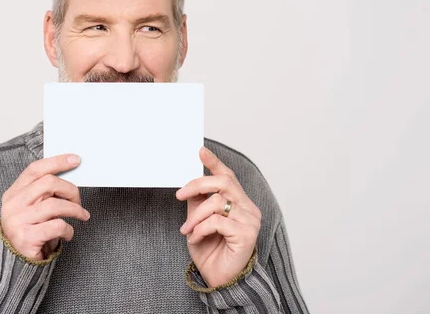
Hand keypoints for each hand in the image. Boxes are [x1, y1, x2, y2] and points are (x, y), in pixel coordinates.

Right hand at [0, 154, 90, 260]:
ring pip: (55, 205)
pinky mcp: (26, 238)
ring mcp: (17, 222)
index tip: (75, 160)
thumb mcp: (33, 207)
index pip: (35, 169)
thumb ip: (44, 192)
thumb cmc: (31, 230)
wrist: (17, 263)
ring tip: (81, 215)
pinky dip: (69, 229)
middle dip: (70, 189)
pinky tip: (68, 233)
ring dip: (75, 210)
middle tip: (79, 200)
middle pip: (48, 183)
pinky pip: (57, 226)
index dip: (57, 162)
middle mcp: (12, 205)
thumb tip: (69, 172)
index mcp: (13, 193)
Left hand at [176, 147, 260, 286]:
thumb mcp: (199, 220)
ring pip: (217, 202)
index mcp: (239, 201)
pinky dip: (200, 229)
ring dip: (195, 216)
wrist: (219, 278)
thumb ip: (198, 202)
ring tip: (187, 229)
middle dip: (197, 185)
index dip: (214, 163)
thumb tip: (189, 184)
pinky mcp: (247, 234)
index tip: (200, 151)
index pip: (228, 176)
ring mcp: (250, 220)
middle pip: (224, 182)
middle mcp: (248, 208)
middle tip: (179, 195)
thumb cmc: (211, 249)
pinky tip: (195, 238)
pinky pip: (217, 222)